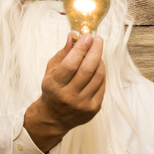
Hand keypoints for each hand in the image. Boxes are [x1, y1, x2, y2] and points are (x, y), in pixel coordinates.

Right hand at [24, 33, 105, 151]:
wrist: (54, 117)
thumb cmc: (52, 90)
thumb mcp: (51, 71)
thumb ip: (63, 53)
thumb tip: (73, 36)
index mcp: (54, 86)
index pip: (70, 64)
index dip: (81, 48)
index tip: (87, 36)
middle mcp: (69, 97)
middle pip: (87, 69)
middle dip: (95, 51)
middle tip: (98, 40)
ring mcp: (83, 104)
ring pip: (98, 76)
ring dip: (100, 61)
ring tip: (97, 52)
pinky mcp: (93, 109)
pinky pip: (102, 85)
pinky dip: (101, 73)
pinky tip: (98, 66)